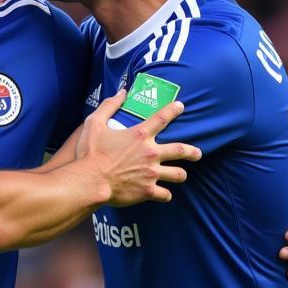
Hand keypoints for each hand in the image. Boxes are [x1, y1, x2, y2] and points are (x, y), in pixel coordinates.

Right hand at [77, 91, 200, 204]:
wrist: (90, 181)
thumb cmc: (90, 153)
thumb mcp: (94, 123)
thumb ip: (109, 106)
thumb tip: (121, 92)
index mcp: (140, 136)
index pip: (162, 118)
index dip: (173, 110)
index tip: (180, 106)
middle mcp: (150, 154)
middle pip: (181, 150)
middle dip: (192, 152)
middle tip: (197, 154)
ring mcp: (151, 173)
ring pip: (177, 174)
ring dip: (180, 174)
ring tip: (181, 175)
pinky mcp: (147, 190)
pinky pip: (164, 195)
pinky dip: (165, 195)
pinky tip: (164, 195)